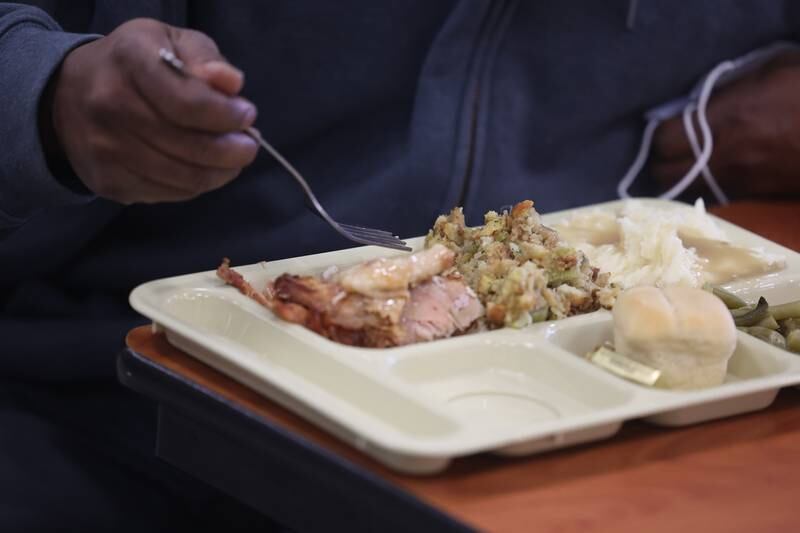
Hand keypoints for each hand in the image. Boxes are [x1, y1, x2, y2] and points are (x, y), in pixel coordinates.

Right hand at [46, 18, 258, 203]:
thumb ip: (206, 59)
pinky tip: (201, 168)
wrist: (69, 93)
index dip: (225, 116)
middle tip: (248, 147)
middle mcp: (110, 105)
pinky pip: (169, 194)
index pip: (187, 102)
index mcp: (130, 60)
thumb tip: (232, 84)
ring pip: (184, 177)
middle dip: (231, 151)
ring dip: (219, 173)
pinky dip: (195, 186)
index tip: (247, 116)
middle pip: (189, 146)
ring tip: (232, 160)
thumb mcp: (171, 42)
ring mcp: (105, 148)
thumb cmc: (137, 64)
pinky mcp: (108, 182)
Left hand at [651, 51, 799, 198]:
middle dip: (661, 161)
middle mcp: (722, 156)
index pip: (663, 140)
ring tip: (687, 163)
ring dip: (680, 178)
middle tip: (671, 148)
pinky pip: (712, 195)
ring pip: (685, 190)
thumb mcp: (770, 71)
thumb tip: (698, 99)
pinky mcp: (753, 195)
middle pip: (664, 174)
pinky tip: (712, 172)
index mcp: (724, 120)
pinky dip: (704, 186)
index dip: (659, 134)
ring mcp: (737, 180)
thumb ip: (728, 86)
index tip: (666, 126)